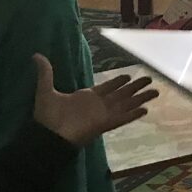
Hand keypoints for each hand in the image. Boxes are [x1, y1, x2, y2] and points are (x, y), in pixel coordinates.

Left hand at [31, 54, 157, 145]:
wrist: (48, 136)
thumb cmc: (47, 116)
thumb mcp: (45, 90)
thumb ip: (46, 73)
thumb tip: (36, 55)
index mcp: (87, 97)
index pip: (107, 87)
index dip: (118, 81)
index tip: (128, 76)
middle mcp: (98, 105)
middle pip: (122, 94)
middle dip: (136, 87)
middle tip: (149, 79)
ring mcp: (103, 115)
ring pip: (126, 104)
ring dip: (140, 98)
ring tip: (155, 92)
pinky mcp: (104, 124)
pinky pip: (122, 118)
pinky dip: (133, 114)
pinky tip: (145, 110)